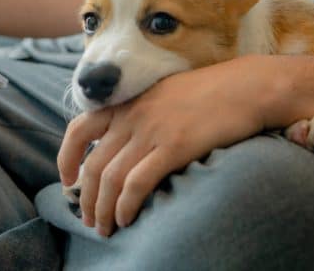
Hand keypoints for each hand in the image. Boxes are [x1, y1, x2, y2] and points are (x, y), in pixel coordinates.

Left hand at [57, 55, 296, 236]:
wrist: (246, 86)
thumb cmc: (211, 92)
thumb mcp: (164, 93)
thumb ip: (141, 113)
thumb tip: (125, 142)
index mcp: (128, 102)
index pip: (79, 129)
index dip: (66, 158)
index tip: (68, 181)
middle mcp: (133, 115)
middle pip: (94, 164)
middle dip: (87, 198)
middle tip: (89, 219)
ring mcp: (152, 130)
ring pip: (111, 178)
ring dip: (104, 209)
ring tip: (106, 228)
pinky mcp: (174, 146)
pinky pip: (138, 183)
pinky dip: (127, 205)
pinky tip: (128, 218)